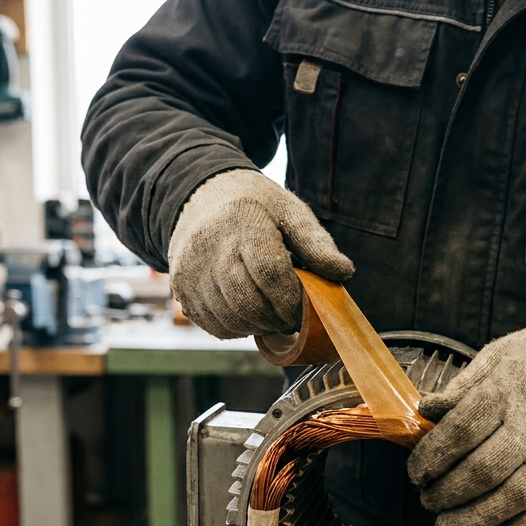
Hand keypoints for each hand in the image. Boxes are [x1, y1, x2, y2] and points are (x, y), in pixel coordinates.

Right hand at [167, 169, 353, 338]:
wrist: (200, 196)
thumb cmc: (254, 206)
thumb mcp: (290, 210)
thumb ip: (317, 243)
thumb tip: (344, 272)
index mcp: (243, 221)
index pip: (269, 273)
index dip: (291, 301)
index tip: (305, 311)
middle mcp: (210, 246)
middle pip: (247, 301)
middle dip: (276, 319)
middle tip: (292, 320)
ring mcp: (191, 269)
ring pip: (229, 318)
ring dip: (257, 327)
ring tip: (273, 318)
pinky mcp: (181, 288)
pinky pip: (212, 324)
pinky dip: (236, 329)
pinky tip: (249, 316)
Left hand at [406, 320, 525, 525]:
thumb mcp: (498, 357)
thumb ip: (461, 387)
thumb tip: (425, 411)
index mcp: (508, 390)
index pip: (462, 430)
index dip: (432, 457)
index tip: (416, 473)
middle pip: (484, 470)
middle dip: (447, 494)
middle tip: (428, 501)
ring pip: (512, 499)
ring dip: (472, 521)